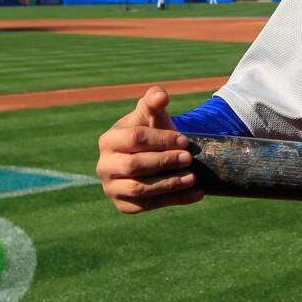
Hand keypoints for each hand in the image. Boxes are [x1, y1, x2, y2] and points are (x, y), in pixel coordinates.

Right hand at [96, 87, 203, 213]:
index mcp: (108, 140)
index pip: (134, 138)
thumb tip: (161, 96)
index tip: (184, 140)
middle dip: (164, 162)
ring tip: (193, 177)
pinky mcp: (123, 206)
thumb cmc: (151, 131)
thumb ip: (154, 100)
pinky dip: (174, 200)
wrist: (152, 156)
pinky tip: (197, 193)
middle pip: (134, 166)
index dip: (161, 139)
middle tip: (189, 158)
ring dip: (169, 184)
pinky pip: (148, 206)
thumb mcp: (152, 114)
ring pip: (139, 190)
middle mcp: (104, 166)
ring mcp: (111, 188)